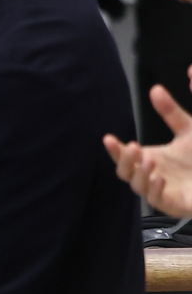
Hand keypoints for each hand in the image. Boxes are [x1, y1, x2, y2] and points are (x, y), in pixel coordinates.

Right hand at [105, 73, 191, 215]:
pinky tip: (159, 178)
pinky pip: (156, 200)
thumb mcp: (187, 129)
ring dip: (140, 174)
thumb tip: (155, 89)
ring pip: (138, 186)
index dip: (114, 149)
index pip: (124, 156)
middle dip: (125, 160)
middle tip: (133, 147)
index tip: (108, 138)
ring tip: (150, 160)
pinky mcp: (172, 205)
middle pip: (125, 172)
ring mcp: (159, 191)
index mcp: (149, 159)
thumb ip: (170, 112)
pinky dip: (155, 190)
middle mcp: (150, 175)